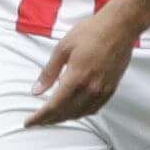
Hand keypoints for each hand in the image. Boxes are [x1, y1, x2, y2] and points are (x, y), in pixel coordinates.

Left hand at [27, 2, 138, 127]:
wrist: (120, 27)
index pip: (53, 106)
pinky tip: (74, 110)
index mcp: (76, 78)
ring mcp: (102, 90)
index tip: (29, 122)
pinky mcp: (111, 89)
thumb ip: (49, 72)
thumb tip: (36, 91)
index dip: (39, 117)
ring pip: (80, 114)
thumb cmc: (91, 32)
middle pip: (66, 113)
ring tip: (52, 117)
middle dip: (49, 120)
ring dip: (64, 118)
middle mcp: (90, 89)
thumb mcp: (63, 48)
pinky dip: (81, 113)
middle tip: (38, 121)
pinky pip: (94, 109)